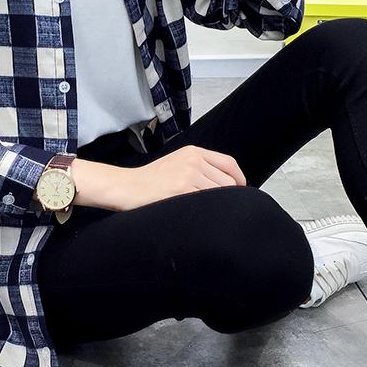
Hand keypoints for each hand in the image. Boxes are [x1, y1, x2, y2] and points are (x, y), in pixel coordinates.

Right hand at [115, 144, 246, 211]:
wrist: (127, 187)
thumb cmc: (149, 180)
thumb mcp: (176, 163)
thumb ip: (199, 168)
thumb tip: (225, 184)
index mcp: (193, 152)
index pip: (229, 163)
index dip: (239, 179)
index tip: (240, 190)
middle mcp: (193, 160)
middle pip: (227, 181)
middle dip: (228, 197)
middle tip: (221, 207)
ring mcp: (188, 175)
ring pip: (219, 194)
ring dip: (217, 205)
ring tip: (206, 212)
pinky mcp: (181, 190)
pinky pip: (206, 203)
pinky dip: (207, 211)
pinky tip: (199, 215)